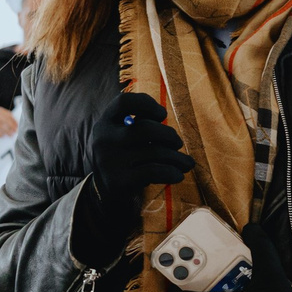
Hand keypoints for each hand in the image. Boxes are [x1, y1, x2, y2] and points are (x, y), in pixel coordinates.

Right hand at [0, 106, 18, 137]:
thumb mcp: (2, 115)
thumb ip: (8, 118)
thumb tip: (15, 125)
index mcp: (0, 110)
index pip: (8, 115)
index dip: (13, 121)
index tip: (17, 126)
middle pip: (4, 120)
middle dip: (11, 126)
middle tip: (15, 131)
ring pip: (0, 125)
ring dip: (6, 131)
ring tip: (11, 134)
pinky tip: (3, 136)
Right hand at [75, 92, 189, 260]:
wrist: (104, 190)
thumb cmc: (123, 156)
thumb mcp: (122, 135)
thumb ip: (140, 125)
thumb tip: (171, 135)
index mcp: (105, 122)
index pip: (124, 102)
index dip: (147, 103)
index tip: (162, 115)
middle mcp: (104, 139)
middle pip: (145, 128)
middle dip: (169, 135)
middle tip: (178, 143)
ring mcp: (110, 160)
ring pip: (154, 152)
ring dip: (177, 158)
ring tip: (187, 163)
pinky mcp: (119, 180)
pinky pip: (154, 172)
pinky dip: (171, 172)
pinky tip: (177, 175)